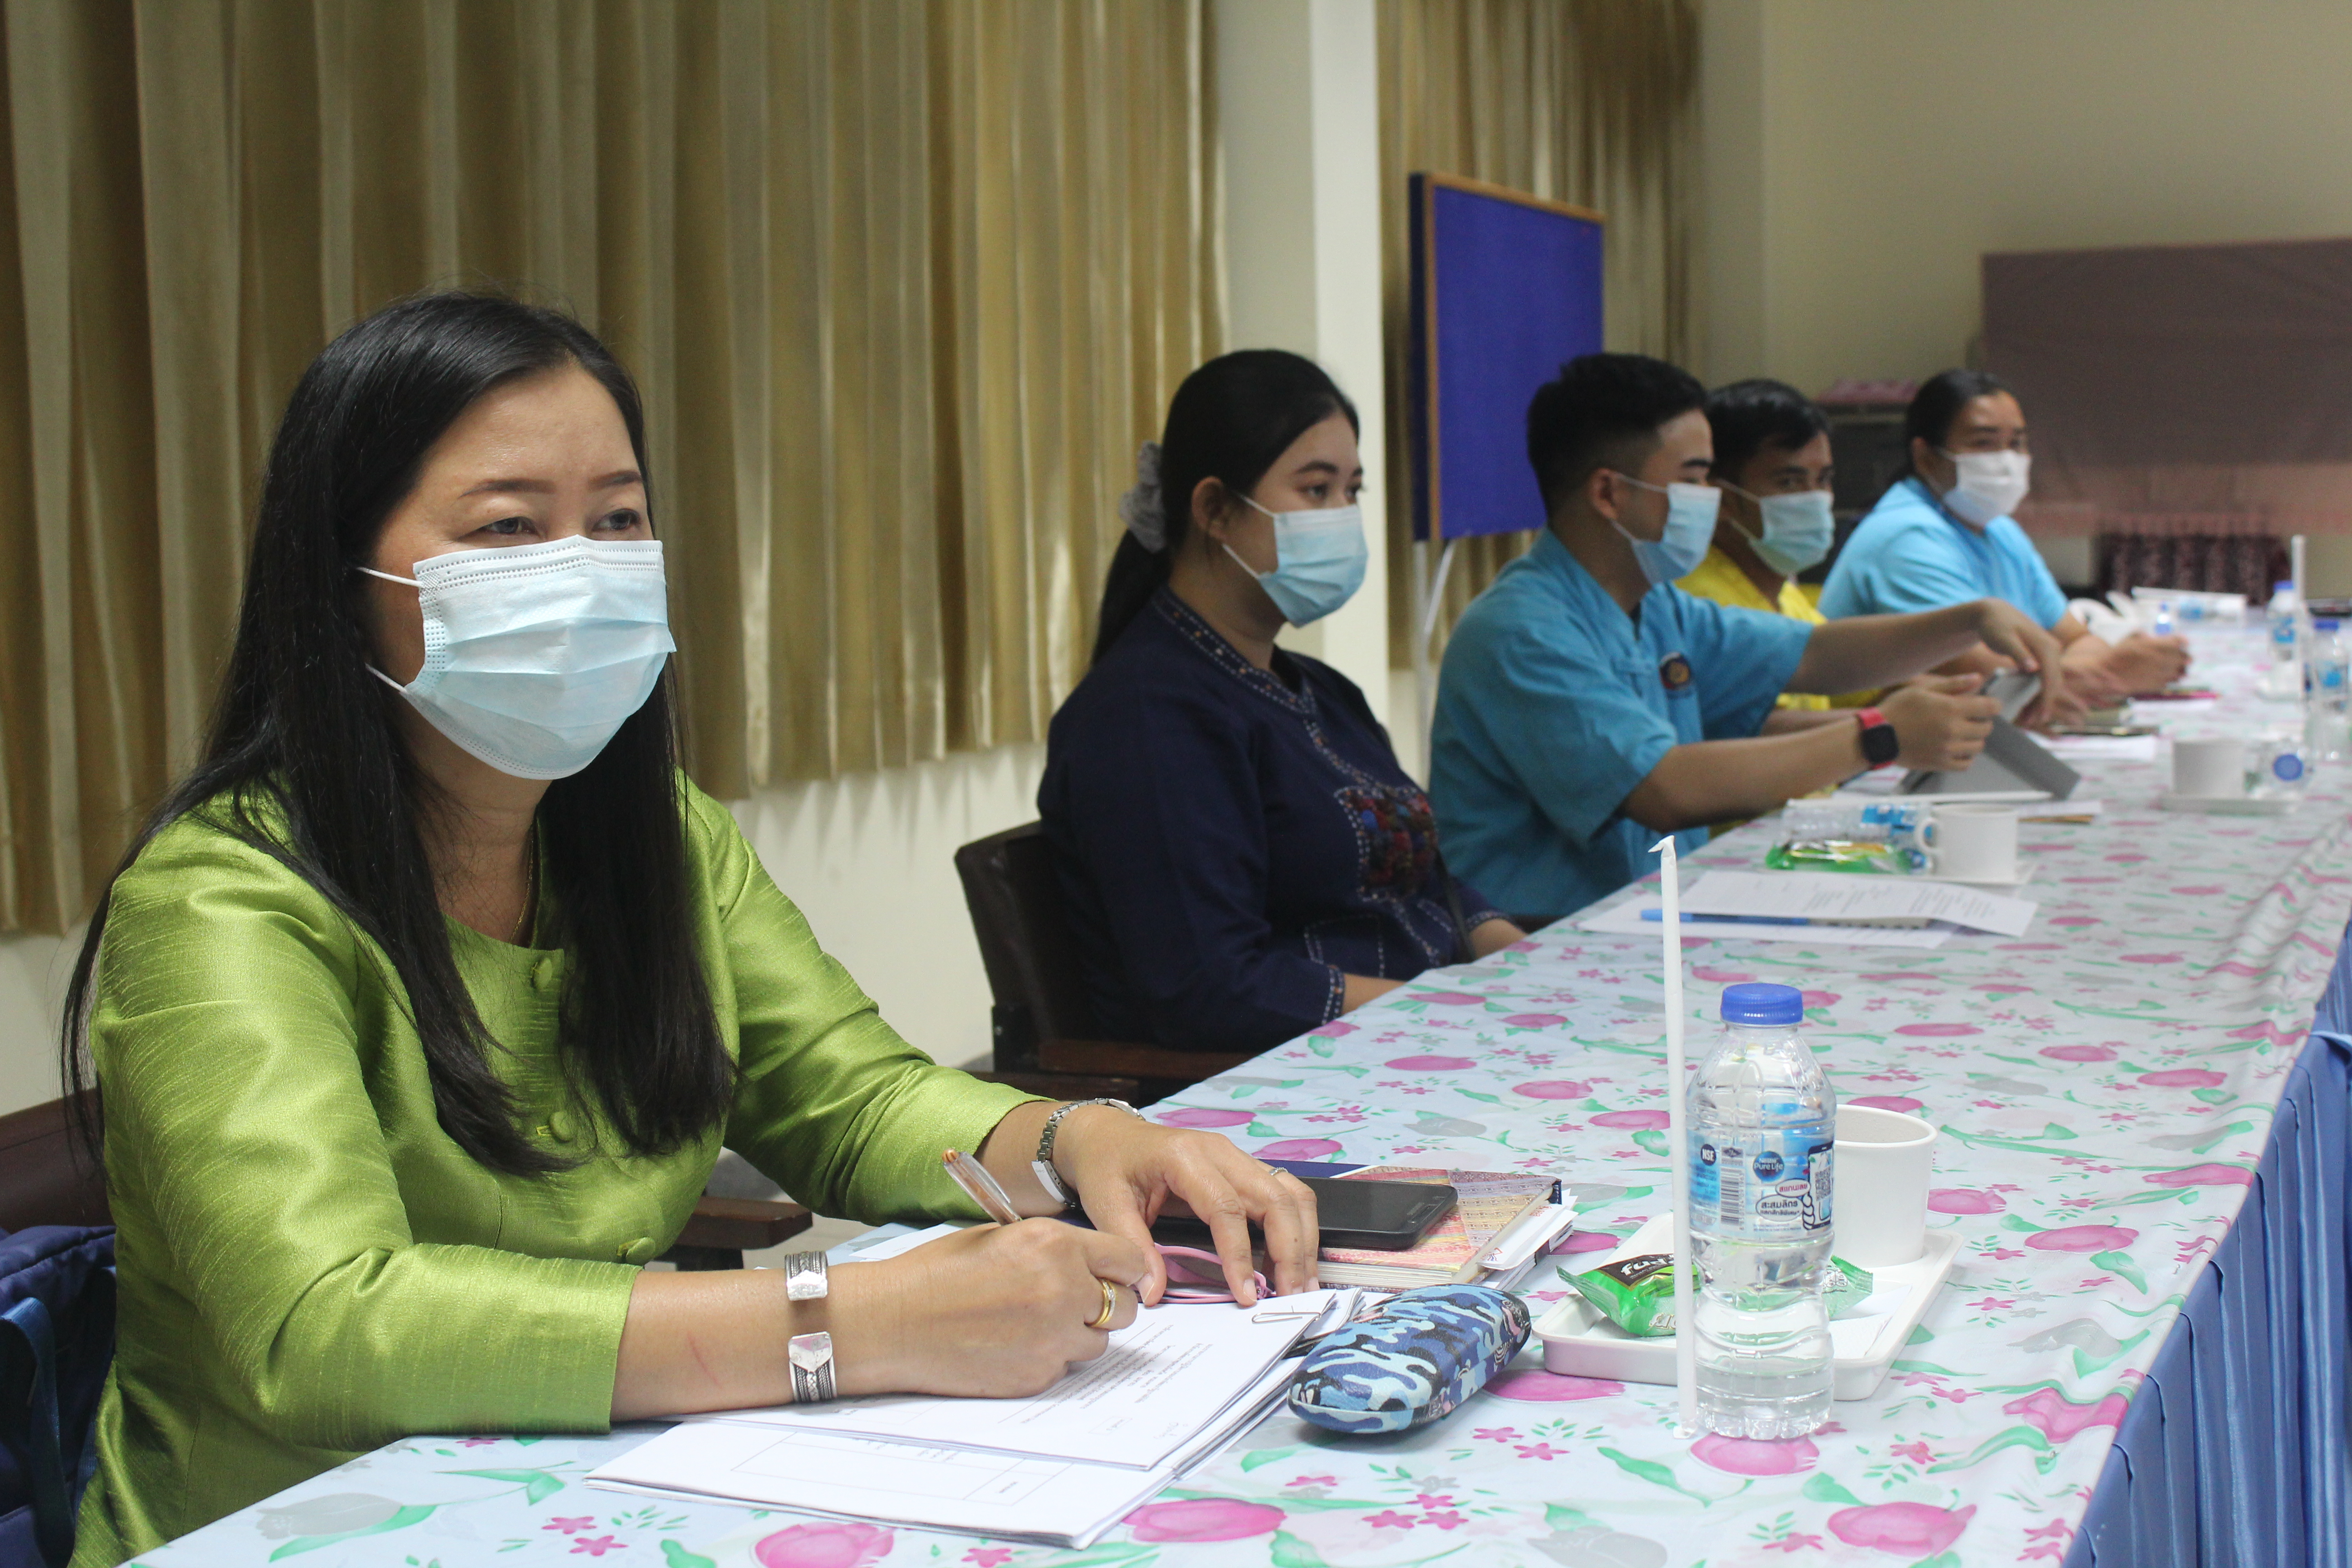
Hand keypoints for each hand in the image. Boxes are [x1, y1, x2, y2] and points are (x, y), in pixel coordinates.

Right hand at [828, 1219, 1146, 1398]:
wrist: (894, 1322)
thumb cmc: (938, 1273)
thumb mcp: (1002, 1237)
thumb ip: (1052, 1249)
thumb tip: (1089, 1262)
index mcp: (1055, 1246)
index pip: (1128, 1259)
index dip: (1123, 1269)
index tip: (1117, 1275)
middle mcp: (1063, 1291)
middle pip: (1125, 1306)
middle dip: (1108, 1303)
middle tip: (1079, 1302)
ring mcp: (1053, 1338)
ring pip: (1098, 1341)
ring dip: (1079, 1333)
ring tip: (1036, 1323)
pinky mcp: (1037, 1375)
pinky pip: (1065, 1366)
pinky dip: (1049, 1357)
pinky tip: (1013, 1345)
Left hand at [1051, 1108, 1319, 1306]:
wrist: (1107, 1135)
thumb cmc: (1106, 1166)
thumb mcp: (1106, 1205)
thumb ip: (1133, 1247)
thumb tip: (1153, 1294)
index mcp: (1184, 1156)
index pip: (1226, 1208)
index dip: (1240, 1255)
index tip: (1246, 1295)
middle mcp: (1221, 1151)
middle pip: (1274, 1197)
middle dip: (1290, 1249)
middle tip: (1292, 1295)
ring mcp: (1237, 1156)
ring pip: (1291, 1193)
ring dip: (1303, 1239)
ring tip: (1302, 1284)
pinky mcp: (1245, 1168)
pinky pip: (1285, 1192)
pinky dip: (1297, 1227)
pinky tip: (1294, 1260)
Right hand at [1881, 673, 1998, 771]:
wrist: (1875, 736)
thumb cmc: (1897, 709)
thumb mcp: (1922, 689)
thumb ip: (1953, 684)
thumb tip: (1978, 679)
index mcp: (1950, 709)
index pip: (1989, 707)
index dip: (1993, 704)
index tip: (1987, 704)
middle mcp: (1952, 730)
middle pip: (1986, 728)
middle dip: (1981, 721)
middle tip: (1968, 717)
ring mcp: (1947, 749)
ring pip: (1978, 746)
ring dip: (1973, 738)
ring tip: (1959, 733)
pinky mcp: (1940, 764)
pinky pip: (1966, 764)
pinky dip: (1965, 756)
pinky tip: (1955, 748)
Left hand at [1967, 599, 2068, 727]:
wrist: (1992, 612)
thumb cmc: (1994, 625)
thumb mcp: (2003, 638)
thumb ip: (2018, 653)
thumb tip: (2034, 669)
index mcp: (2046, 646)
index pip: (2050, 677)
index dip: (2046, 699)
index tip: (2039, 717)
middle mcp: (2052, 649)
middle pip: (2053, 683)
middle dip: (2042, 705)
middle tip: (2027, 723)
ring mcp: (2048, 653)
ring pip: (2049, 683)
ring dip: (2039, 701)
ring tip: (2025, 720)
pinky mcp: (2041, 657)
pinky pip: (2042, 679)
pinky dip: (2035, 693)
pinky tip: (2026, 705)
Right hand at [2099, 632, 2191, 695]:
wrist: (2106, 674)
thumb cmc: (2116, 655)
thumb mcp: (2130, 639)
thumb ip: (2145, 637)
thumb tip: (2154, 638)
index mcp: (2153, 645)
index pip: (2176, 641)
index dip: (2181, 641)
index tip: (2184, 642)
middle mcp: (2158, 659)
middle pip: (2181, 657)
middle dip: (2184, 656)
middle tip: (2187, 658)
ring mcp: (2157, 673)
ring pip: (2178, 671)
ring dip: (2181, 669)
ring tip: (2182, 669)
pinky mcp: (2155, 685)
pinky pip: (2169, 681)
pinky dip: (2171, 679)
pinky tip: (2168, 676)